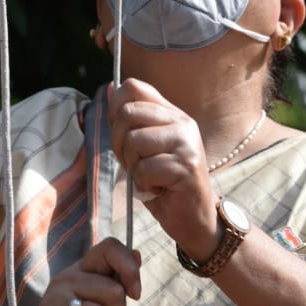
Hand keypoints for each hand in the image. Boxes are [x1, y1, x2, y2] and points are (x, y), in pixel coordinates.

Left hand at [108, 79, 220, 258]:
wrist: (195, 219)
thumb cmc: (165, 185)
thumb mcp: (145, 149)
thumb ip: (131, 123)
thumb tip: (110, 87)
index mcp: (172, 114)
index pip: (134, 87)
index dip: (115, 107)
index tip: (119, 133)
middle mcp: (182, 122)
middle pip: (127, 112)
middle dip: (118, 143)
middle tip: (133, 163)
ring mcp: (186, 142)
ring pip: (133, 141)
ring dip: (132, 166)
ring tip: (149, 177)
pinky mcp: (186, 165)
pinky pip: (143, 168)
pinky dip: (143, 184)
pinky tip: (158, 189)